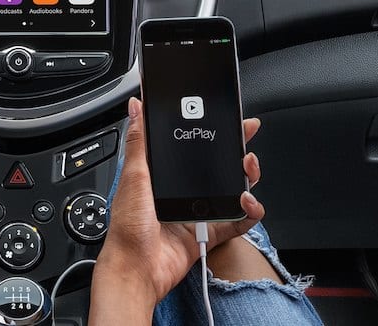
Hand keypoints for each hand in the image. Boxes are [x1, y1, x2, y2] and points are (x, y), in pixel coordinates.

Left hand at [88, 97, 264, 322]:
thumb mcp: (133, 178)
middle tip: (246, 141)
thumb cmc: (128, 230)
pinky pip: (239, 221)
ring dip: (246, 179)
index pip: (191, 146)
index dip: (209, 131)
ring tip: (246, 170)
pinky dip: (250, 212)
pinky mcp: (210, 233)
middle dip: (236, 151)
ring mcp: (198, 211)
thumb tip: (136, 107)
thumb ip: (139, 142)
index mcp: (162, 175)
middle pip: (217, 166)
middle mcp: (181, 191)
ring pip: (233, 190)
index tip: (224, 117)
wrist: (137, 270)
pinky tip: (246, 203)